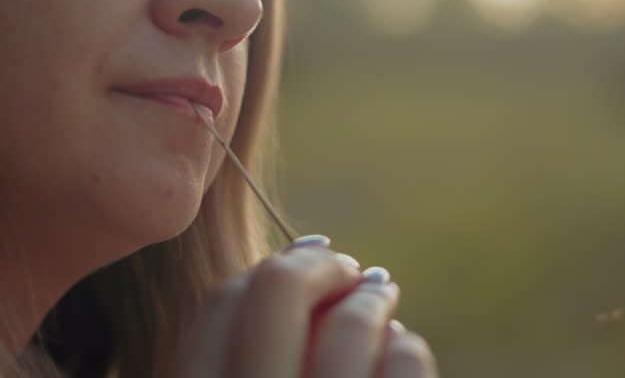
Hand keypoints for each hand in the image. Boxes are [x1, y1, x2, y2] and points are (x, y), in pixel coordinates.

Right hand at [174, 235, 438, 377]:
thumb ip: (242, 346)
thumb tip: (298, 263)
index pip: (219, 302)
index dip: (265, 270)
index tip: (300, 262)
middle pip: (277, 290)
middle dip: (320, 264)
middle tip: (346, 265)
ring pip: (349, 327)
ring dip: (371, 298)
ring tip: (380, 294)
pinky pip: (403, 362)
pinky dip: (405, 348)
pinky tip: (399, 350)